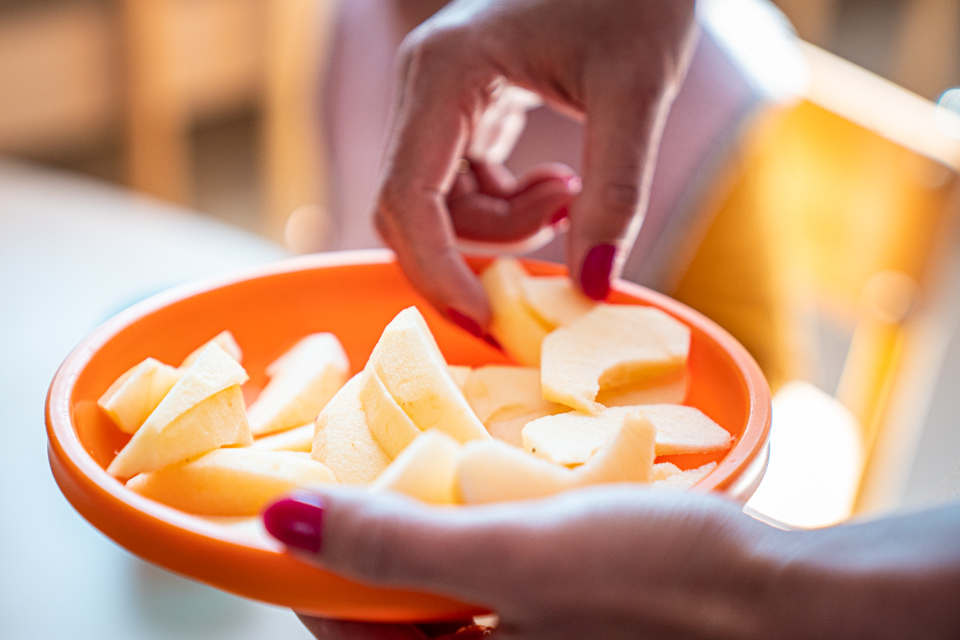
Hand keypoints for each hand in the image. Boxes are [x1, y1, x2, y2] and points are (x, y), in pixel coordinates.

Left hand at [264, 485, 778, 638]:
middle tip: (355, 476)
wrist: (786, 600)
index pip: (350, 635)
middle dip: (367, 550)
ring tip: (414, 475)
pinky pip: (492, 590)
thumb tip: (283, 522)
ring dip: (421, 541)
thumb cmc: (666, 584)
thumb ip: (397, 544)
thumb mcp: (518, 554)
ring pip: (441, 600)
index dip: (313, 572)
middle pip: (393, 617)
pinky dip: (476, 542)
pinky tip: (487, 496)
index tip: (300, 503)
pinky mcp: (568, 626)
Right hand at [373, 0, 698, 332]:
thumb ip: (615, 191)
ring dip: (505, 228)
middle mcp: (427, 86)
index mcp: (446, 72)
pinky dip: (509, 210)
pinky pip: (466, 188)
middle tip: (548, 268)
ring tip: (574, 196)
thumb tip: (592, 287)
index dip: (437, 272)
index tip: (487, 319)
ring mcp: (441, 98)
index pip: (408, 199)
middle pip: (414, 210)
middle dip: (475, 255)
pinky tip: (562, 188)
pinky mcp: (467, 110)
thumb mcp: (636, 89)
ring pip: (443, 206)